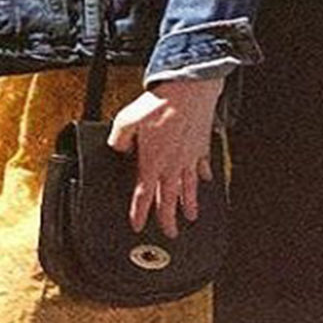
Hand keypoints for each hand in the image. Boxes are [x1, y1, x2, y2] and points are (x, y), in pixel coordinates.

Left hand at [107, 78, 223, 237]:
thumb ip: (118, 138)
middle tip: (170, 233)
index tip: (138, 225)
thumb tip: (116, 148)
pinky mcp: (201, 146)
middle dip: (168, 219)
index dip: (139, 213)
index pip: (143, 195)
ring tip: (191, 216)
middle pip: (168, 199)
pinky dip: (204, 176)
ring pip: (188, 188)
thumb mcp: (126, 119)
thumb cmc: (161, 103)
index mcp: (152, 161)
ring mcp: (189, 157)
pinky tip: (205, 181)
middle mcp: (172, 164)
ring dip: (189, 204)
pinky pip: (203, 166)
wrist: (190, 90)